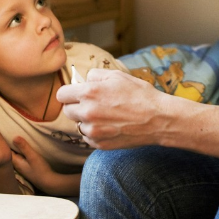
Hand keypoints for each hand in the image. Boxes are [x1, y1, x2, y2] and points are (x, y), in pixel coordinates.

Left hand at [9, 137, 60, 194]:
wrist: (48, 182)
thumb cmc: (40, 169)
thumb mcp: (32, 156)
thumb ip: (24, 147)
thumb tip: (14, 137)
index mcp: (16, 162)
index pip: (8, 151)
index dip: (6, 143)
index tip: (7, 134)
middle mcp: (17, 165)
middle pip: (12, 153)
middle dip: (12, 145)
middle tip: (12, 134)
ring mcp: (22, 168)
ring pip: (17, 156)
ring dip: (18, 149)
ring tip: (19, 139)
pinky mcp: (27, 168)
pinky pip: (22, 158)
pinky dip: (22, 153)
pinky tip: (26, 150)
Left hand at [56, 69, 170, 149]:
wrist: (157, 119)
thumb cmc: (140, 95)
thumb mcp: (118, 76)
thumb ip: (95, 75)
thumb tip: (83, 80)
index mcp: (89, 93)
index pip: (61, 94)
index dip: (69, 92)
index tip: (76, 94)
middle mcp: (87, 113)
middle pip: (67, 111)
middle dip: (77, 106)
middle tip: (93, 104)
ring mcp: (93, 131)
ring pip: (78, 125)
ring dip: (87, 120)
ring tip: (106, 116)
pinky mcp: (99, 144)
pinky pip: (88, 137)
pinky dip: (95, 132)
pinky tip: (110, 126)